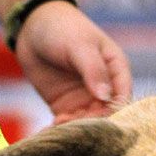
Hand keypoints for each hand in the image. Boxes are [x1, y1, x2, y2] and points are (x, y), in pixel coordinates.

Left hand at [15, 0, 131, 121]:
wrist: (31, 26)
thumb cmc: (62, 28)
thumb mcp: (80, 45)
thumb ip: (93, 70)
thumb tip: (105, 96)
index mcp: (116, 69)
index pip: (123, 96)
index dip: (115, 110)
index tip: (100, 117)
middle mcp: (105, 87)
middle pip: (107, 114)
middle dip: (94, 122)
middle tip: (76, 125)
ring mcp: (86, 98)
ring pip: (88, 121)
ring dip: (77, 127)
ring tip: (60, 125)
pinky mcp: (67, 106)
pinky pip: (69, 123)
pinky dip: (63, 129)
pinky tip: (52, 129)